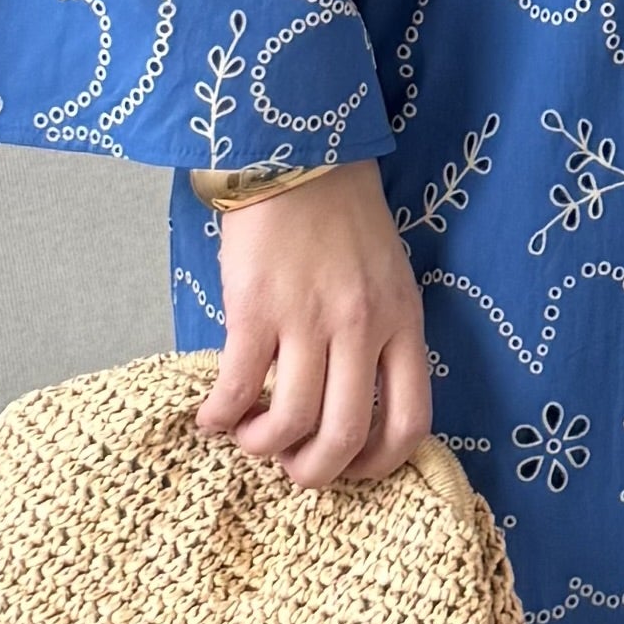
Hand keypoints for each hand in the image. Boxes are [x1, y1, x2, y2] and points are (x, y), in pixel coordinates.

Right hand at [193, 162, 432, 488]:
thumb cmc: (343, 216)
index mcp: (403, 323)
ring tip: (249, 440)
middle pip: (346, 434)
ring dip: (264, 446)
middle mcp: (361, 328)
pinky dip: (222, 416)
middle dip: (316, 470)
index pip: (410, 420)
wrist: (295, 152)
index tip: (353, 468)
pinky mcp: (255, 309)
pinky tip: (212, 418)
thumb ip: (382, 335)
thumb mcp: (389, 277)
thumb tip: (351, 400)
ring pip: (291, 421)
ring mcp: (308, 320)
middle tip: (293, 468)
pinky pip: (238, 386)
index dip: (381, 463)